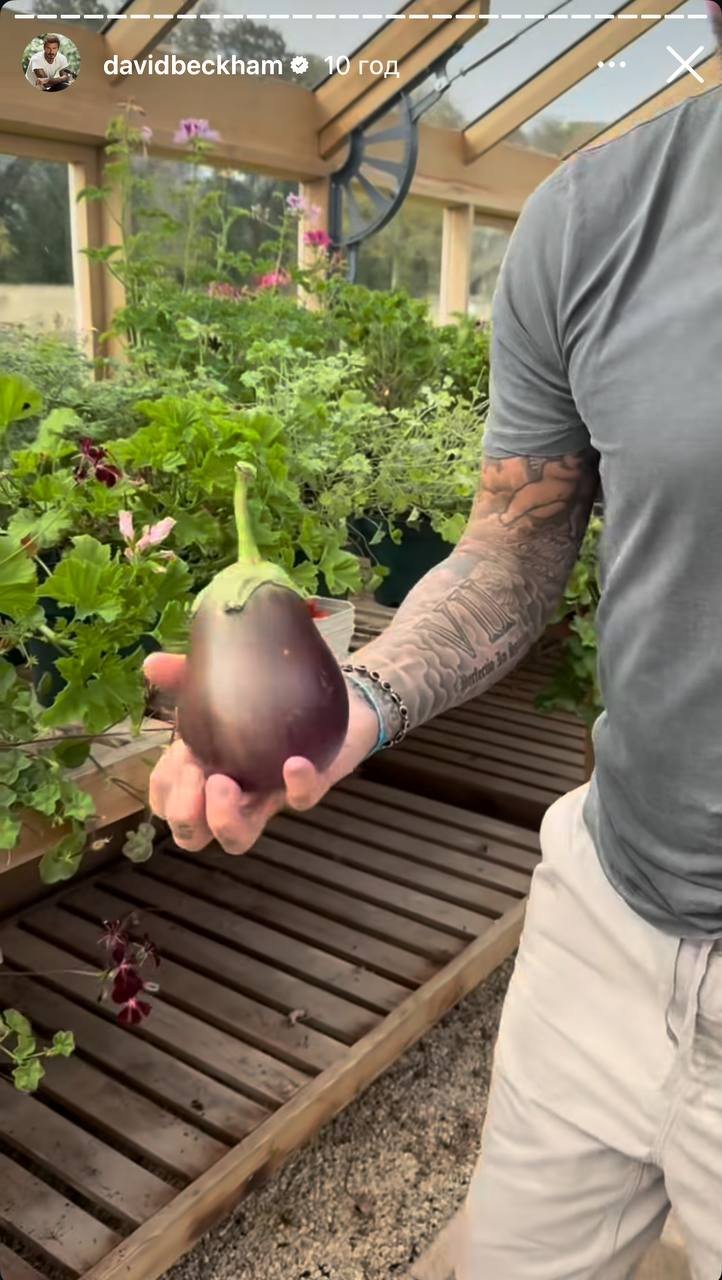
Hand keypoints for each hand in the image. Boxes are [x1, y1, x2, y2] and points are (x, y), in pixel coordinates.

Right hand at [144, 651, 377, 855]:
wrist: (333, 692)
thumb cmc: (268, 696)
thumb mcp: (222, 681)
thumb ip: (184, 675)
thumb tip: (151, 664)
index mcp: (205, 771)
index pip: (168, 803)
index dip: (163, 793)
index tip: (175, 758)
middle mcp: (234, 794)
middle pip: (196, 835)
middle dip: (185, 818)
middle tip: (196, 776)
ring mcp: (269, 795)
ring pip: (240, 837)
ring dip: (224, 819)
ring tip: (223, 783)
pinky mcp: (311, 786)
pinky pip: (302, 800)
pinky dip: (296, 786)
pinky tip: (292, 762)